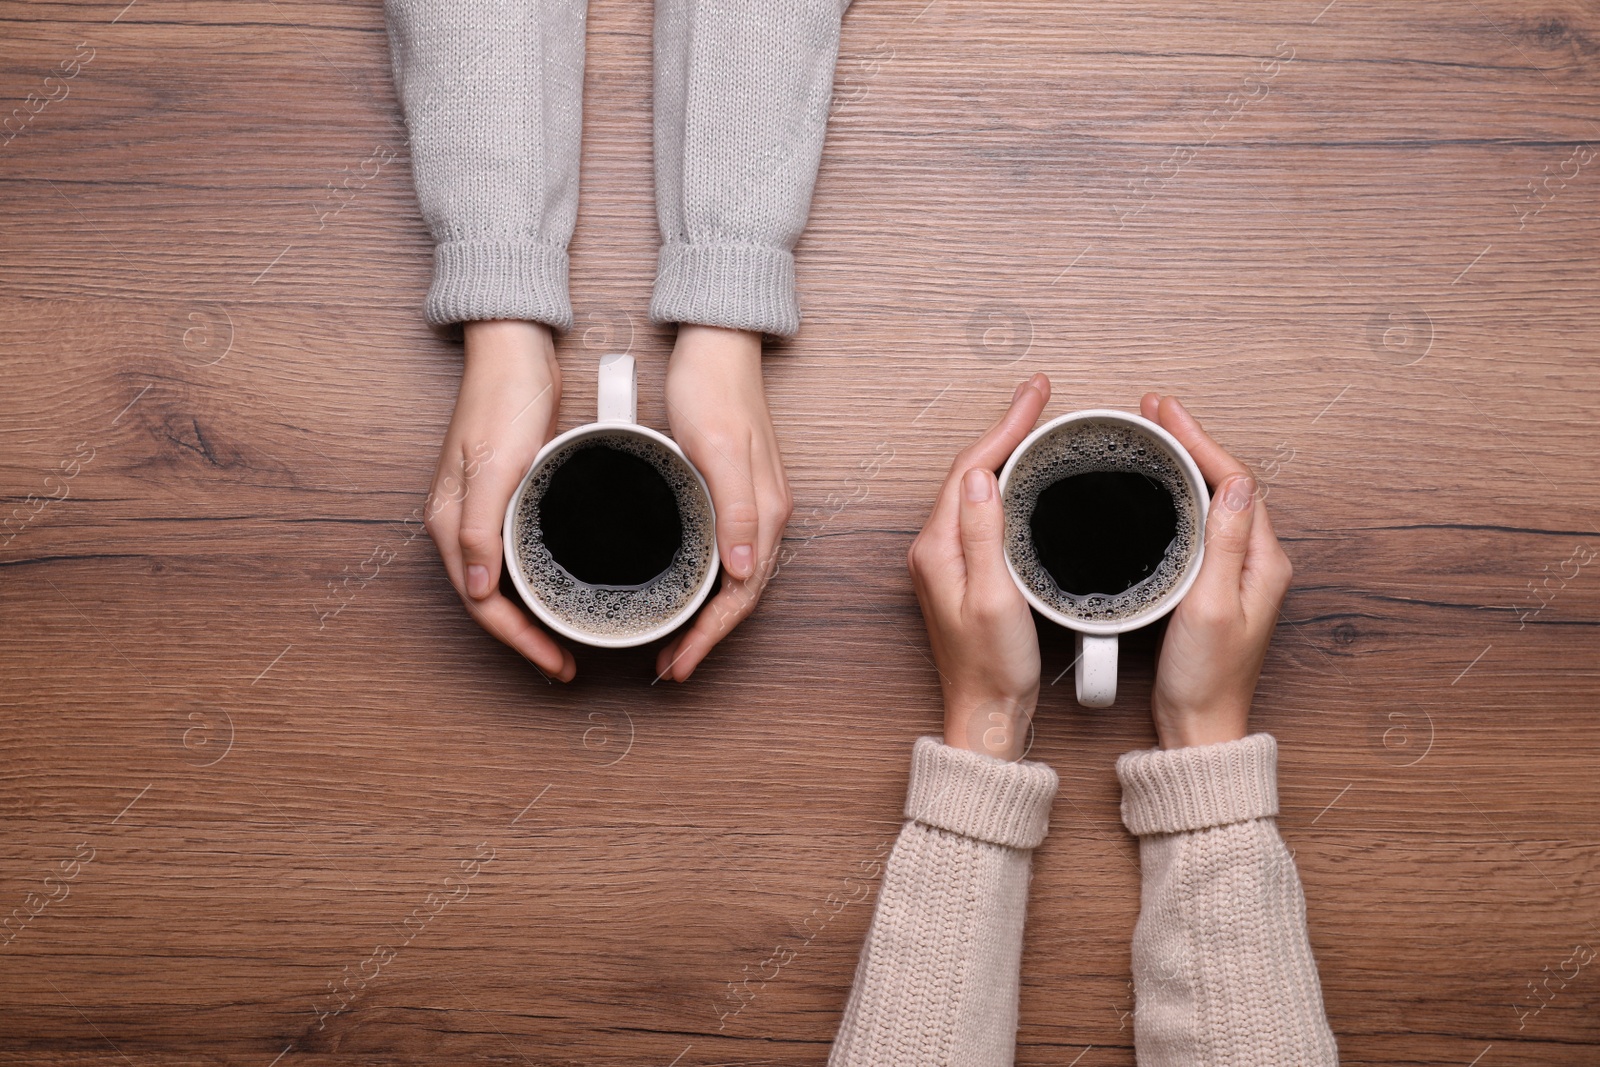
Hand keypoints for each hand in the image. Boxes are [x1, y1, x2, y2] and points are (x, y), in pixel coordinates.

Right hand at [424, 320, 575, 680]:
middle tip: (567, 662)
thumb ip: (479, 530)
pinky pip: (521, 554)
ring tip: (569, 637)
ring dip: (534, 615)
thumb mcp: (493, 467)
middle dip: (527, 639)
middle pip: (492, 601)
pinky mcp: (510, 497)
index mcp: (450, 523)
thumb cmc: (503, 401)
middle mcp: (462, 524)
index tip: (557, 662)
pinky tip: (569, 586)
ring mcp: (486, 511)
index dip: (519, 641)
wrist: (514, 350)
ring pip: (506, 581)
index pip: (481, 604)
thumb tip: (475, 589)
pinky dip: (541, 580)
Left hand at [655, 325, 792, 681]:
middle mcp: (764, 518)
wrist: (717, 347)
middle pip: (740, 598)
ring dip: (706, 618)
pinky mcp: (732, 496)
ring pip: (733, 582)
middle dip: (707, 638)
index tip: (679, 663)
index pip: (742, 596)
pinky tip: (682, 590)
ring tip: (674, 643)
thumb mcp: (721, 449)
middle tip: (669, 666)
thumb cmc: (714, 390)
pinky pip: (725, 558)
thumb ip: (737, 510)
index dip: (711, 637)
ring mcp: (750, 508)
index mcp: (765, 514)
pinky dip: (705, 587)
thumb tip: (743, 571)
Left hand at [908, 374, 1051, 761]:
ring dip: (1004, 452)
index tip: (1037, 394)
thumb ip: (984, 533)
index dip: (1006, 425)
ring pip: (974, 488)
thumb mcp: (995, 597)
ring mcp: (945, 561)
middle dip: (1006, 428)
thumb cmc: (993, 668)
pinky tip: (1025, 480)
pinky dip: (1004, 484)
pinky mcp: (961, 574)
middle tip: (1041, 397)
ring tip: (1036, 424)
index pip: (970, 467)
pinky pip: (980, 512)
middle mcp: (933, 549)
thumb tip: (979, 475)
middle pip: (968, 470)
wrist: (985, 715)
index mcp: (937, 548)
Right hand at [1141, 394, 1292, 747]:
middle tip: (1154, 412)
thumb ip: (1223, 544)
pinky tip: (1161, 489)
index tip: (1165, 414)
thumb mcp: (1211, 605)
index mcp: (1263, 562)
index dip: (1199, 440)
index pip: (1234, 481)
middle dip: (1192, 441)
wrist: (1199, 726)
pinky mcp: (1216, 585)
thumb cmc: (1204, 677)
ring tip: (1156, 435)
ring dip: (1187, 462)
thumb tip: (1233, 483)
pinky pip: (1203, 523)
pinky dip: (1181, 494)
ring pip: (1215, 499)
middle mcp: (1257, 562)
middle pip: (1227, 482)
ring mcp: (1238, 573)